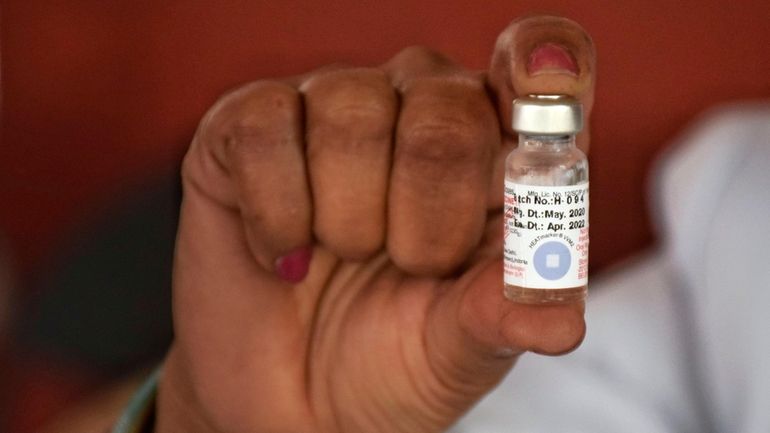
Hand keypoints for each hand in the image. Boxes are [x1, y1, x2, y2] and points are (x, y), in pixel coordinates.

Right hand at [156, 15, 595, 432]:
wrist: (294, 400)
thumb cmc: (394, 360)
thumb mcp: (462, 350)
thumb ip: (505, 315)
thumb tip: (561, 317)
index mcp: (496, 153)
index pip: (540, 68)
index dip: (546, 78)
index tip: (525, 132)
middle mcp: (421, 111)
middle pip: (445, 108)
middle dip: (427, 214)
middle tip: (409, 266)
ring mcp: (335, 110)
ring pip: (352, 112)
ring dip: (348, 218)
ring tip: (344, 256)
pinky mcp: (252, 125)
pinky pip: (266, 129)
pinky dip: (277, 212)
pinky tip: (285, 252)